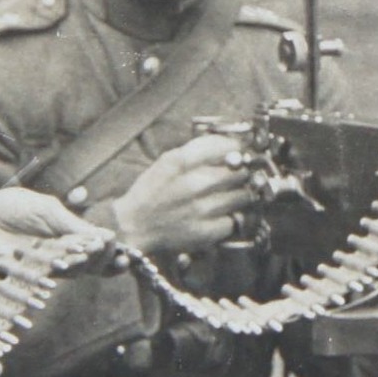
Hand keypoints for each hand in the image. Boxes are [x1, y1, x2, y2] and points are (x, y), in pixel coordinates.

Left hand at [0, 187, 110, 274]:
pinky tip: (68, 262)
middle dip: (103, 257)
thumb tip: (107, 236)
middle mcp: (64, 255)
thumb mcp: (48, 210)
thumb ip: (74, 224)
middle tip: (103, 246)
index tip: (122, 252)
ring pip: (76, 271)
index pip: (101, 249)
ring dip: (84, 262)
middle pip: (94, 264)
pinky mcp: (31, 274)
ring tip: (89, 251)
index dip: (114, 253)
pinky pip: (52, 275)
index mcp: (72, 236)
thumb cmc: (13, 208)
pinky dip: (62, 269)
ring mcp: (48, 267)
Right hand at [110, 134, 250, 255]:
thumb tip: (232, 145)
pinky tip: (220, 215)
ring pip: (242, 196)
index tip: (239, 152)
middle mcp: (194, 184)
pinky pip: (235, 220)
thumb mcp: (168, 160)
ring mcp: (202, 209)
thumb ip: (198, 151)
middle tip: (237, 176)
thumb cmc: (152, 191)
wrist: (135, 225)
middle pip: (239, 171)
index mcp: (181, 161)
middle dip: (241, 172)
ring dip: (240, 195)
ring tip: (229, 196)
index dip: (237, 149)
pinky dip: (231, 217)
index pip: (226, 146)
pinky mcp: (206, 232)